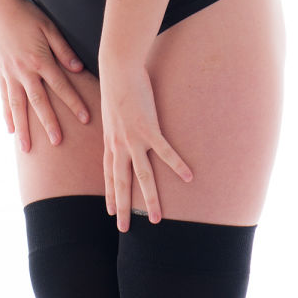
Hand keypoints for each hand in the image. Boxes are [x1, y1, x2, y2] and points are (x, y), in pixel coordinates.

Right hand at [0, 0, 91, 151]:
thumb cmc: (26, 13)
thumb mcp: (48, 27)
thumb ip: (63, 50)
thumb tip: (78, 70)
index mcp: (39, 59)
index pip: (61, 86)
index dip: (74, 102)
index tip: (86, 118)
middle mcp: (23, 71)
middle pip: (39, 102)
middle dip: (49, 123)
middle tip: (58, 143)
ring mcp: (9, 73)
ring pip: (18, 106)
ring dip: (24, 127)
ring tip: (27, 148)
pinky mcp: (0, 72)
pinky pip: (4, 98)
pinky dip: (7, 114)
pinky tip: (10, 129)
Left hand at [100, 60, 192, 230]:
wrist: (117, 67)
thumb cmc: (116, 85)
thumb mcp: (111, 111)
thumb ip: (117, 125)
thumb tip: (121, 129)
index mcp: (110, 141)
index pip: (109, 175)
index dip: (110, 194)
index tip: (110, 212)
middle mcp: (119, 145)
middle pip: (121, 183)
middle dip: (122, 208)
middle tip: (123, 230)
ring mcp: (133, 138)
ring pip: (142, 176)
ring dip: (149, 199)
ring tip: (156, 219)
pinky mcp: (148, 127)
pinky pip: (165, 151)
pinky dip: (177, 165)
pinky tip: (188, 177)